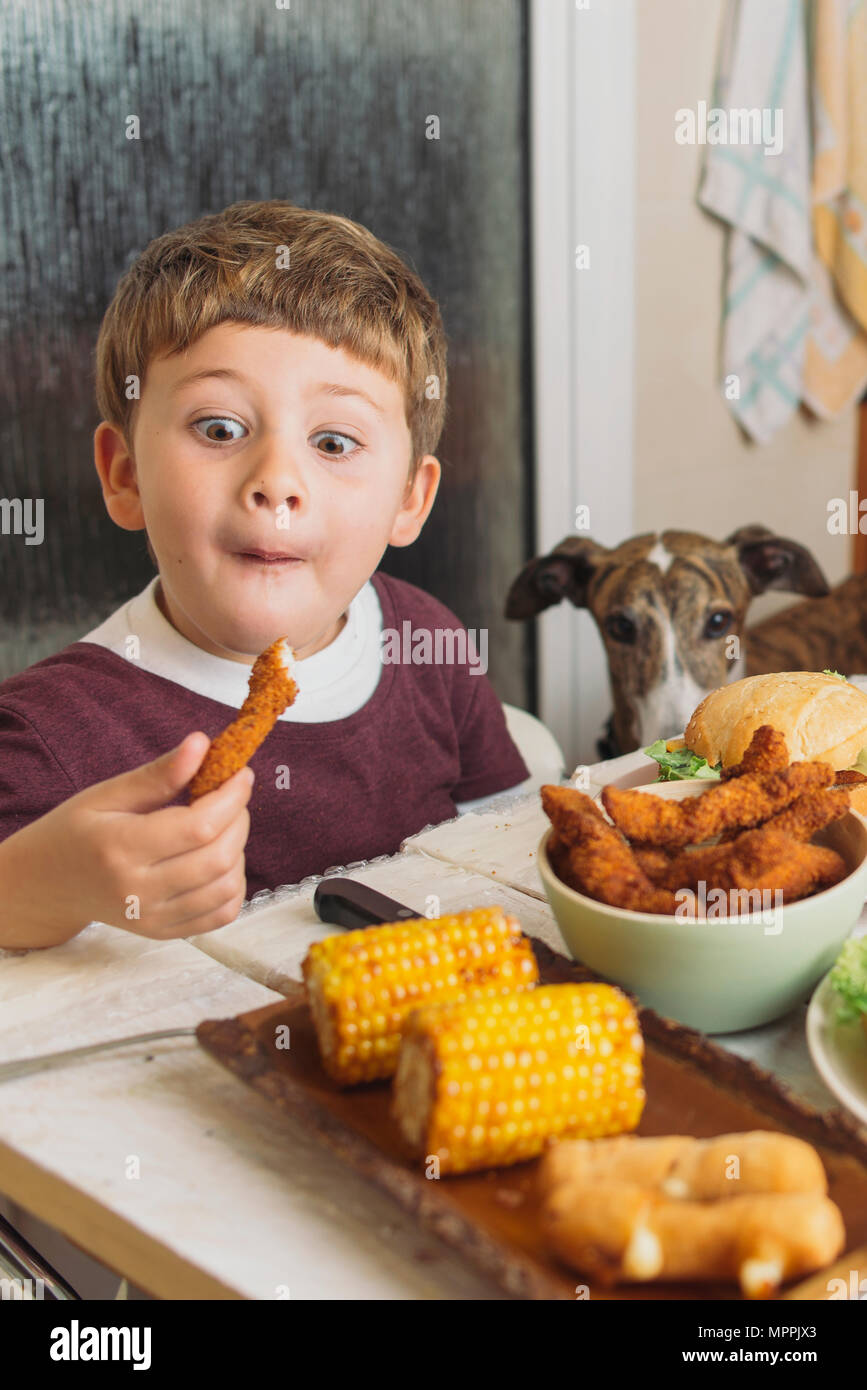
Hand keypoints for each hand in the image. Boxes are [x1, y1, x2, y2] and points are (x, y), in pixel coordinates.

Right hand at [1, 733, 253, 944]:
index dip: (231, 797)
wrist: (46, 885)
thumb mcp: (107, 794)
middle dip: (239, 820)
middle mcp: (138, 890)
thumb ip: (158, 774)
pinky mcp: (163, 933)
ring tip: (221, 828)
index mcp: (119, 848)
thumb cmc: (75, 832)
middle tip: (231, 797)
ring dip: (239, 851)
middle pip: (219, 857)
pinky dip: (233, 885)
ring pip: (227, 887)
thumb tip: (201, 743)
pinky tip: (219, 861)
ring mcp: (152, 918)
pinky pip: (222, 914)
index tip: (240, 774)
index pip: (199, 826)